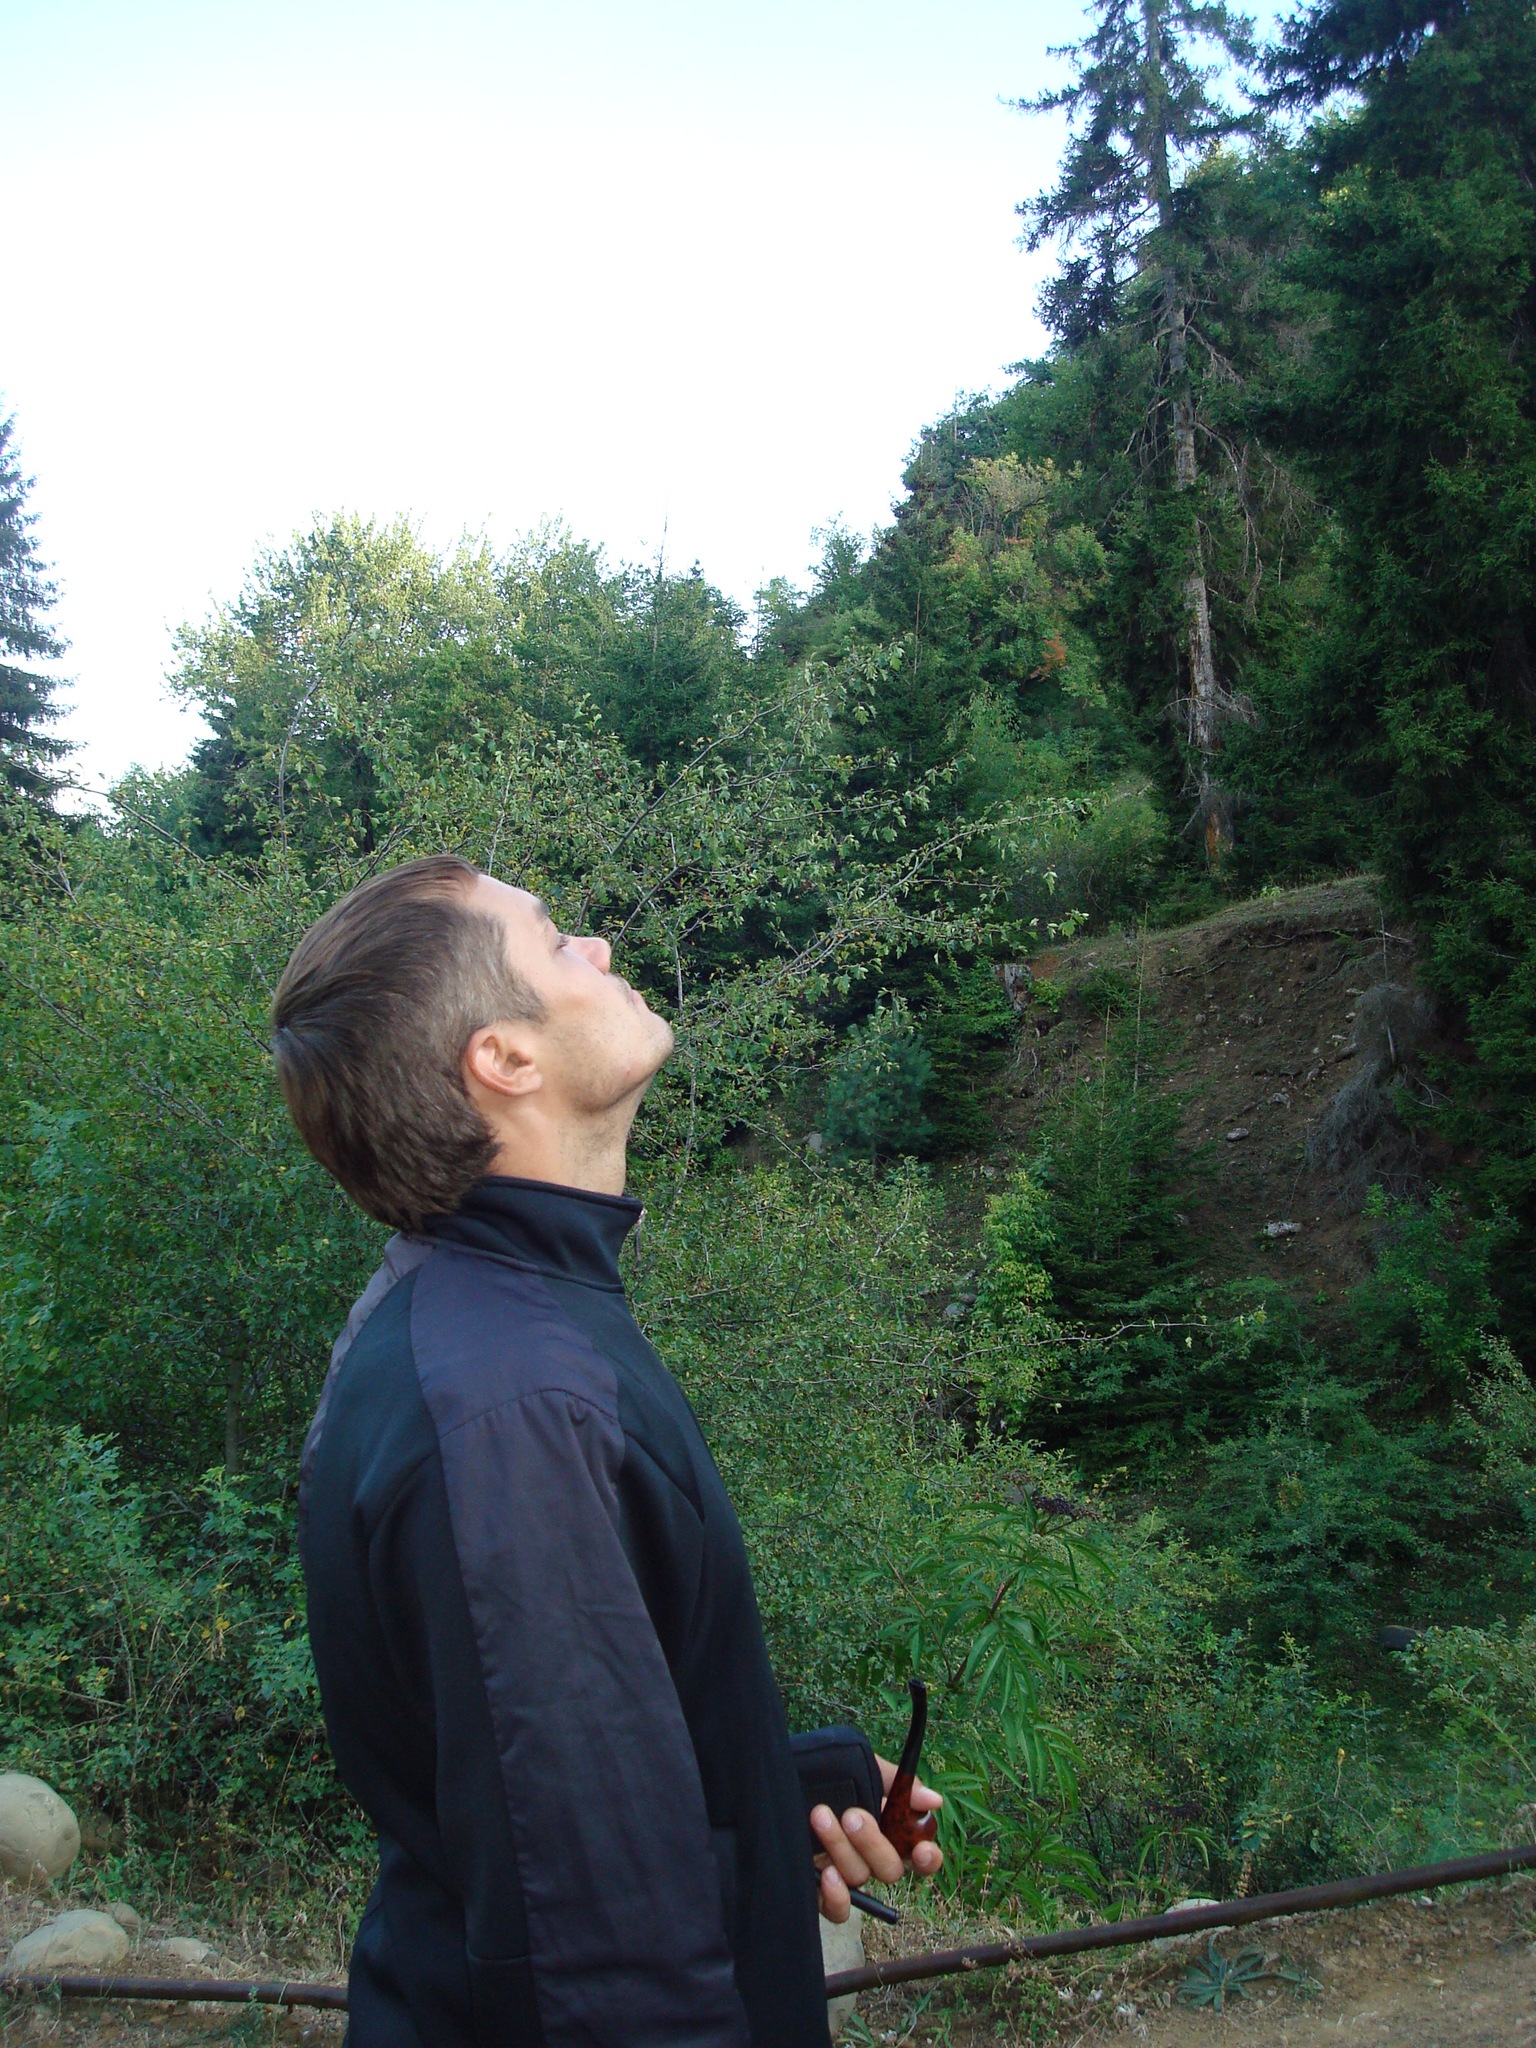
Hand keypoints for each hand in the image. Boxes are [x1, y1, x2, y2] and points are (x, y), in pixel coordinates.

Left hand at [810, 1754, 943, 1923]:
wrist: (773, 1776)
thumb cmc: (821, 1770)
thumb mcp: (860, 1766)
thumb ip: (897, 1783)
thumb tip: (934, 1801)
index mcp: (886, 1829)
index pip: (918, 1855)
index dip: (927, 1858)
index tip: (922, 1848)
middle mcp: (868, 1856)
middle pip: (890, 1869)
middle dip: (874, 1842)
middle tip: (852, 1815)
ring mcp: (844, 1874)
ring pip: (860, 1879)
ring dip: (842, 1849)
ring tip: (819, 1817)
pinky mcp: (819, 1890)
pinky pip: (839, 1910)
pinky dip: (838, 1897)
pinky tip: (826, 1874)